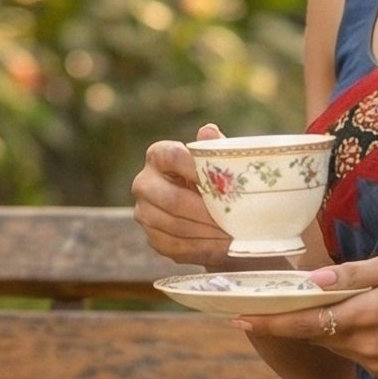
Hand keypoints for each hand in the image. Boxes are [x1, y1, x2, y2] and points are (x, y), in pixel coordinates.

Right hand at [132, 125, 230, 264]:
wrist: (214, 218)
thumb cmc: (219, 183)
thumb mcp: (222, 164)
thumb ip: (216, 149)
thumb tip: (208, 130)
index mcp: (158, 155)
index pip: (173, 157)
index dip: (198, 169)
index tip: (224, 184)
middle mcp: (144, 182)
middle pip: (173, 199)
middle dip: (207, 212)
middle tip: (233, 220)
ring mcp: (144, 212)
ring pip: (175, 225)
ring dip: (207, 232)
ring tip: (232, 234)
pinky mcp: (152, 238)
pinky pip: (174, 246)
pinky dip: (201, 248)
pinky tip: (221, 246)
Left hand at [244, 254, 377, 378]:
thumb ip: (353, 274)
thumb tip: (312, 280)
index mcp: (367, 316)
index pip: (306, 322)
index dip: (271, 322)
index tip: (240, 319)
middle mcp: (366, 347)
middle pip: (316, 333)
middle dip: (297, 318)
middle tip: (277, 300)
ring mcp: (376, 363)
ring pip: (333, 342)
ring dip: (326, 325)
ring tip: (340, 301)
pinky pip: (353, 351)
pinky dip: (349, 334)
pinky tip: (371, 317)